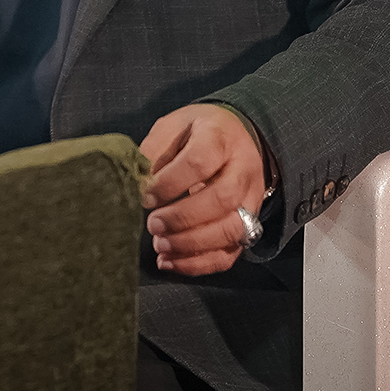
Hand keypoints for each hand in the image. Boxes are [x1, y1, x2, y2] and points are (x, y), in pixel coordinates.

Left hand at [138, 104, 268, 276]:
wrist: (236, 138)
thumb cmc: (197, 133)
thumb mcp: (173, 126)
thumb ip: (154, 150)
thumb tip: (138, 182)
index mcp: (220, 138)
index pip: (200, 162)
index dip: (170, 183)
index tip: (144, 196)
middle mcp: (243, 169)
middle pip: (223, 198)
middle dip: (183, 218)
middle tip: (153, 225)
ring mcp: (251, 200)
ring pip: (232, 230)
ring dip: (192, 244)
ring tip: (160, 245)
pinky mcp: (248, 226)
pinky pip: (230, 253)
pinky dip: (199, 264)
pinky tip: (170, 261)